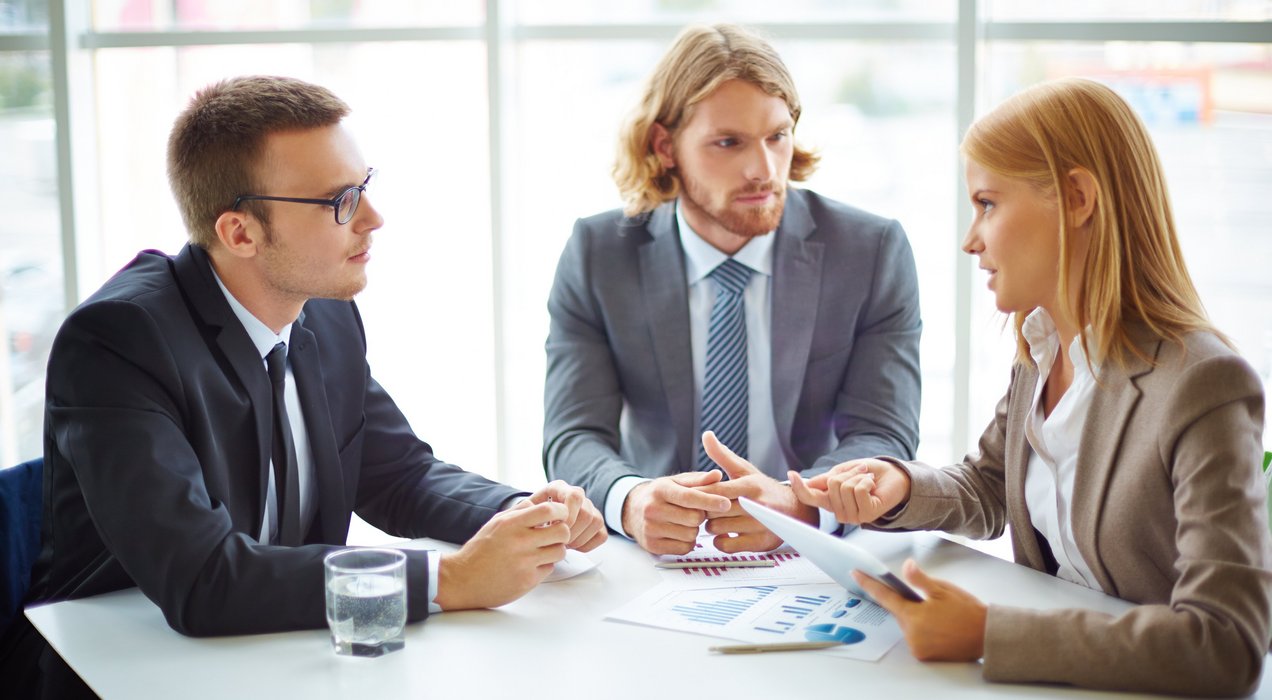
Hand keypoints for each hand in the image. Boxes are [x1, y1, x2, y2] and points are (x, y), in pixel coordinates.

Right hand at [434, 500, 569, 610]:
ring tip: (543, 550)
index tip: (558, 516)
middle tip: (554, 535)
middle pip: (562, 531)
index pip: (549, 510)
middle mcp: (520, 541)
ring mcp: (525, 562)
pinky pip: (550, 568)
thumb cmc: (479, 550)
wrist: (462, 580)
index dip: (560, 512)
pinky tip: (532, 564)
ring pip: (560, 551)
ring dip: (555, 550)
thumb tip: (538, 501)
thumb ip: (518, 511)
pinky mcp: (528, 580)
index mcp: (511, 524)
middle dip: (562, 532)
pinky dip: (544, 565)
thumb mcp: (496, 523)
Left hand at [520, 480, 606, 552]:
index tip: (554, 528)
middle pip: (587, 512)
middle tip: (558, 541)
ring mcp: (588, 508)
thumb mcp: (521, 513)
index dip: (568, 515)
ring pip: (596, 522)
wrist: (530, 527)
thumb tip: (531, 507)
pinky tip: (573, 546)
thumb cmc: (525, 521)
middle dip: (572, 531)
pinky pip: (601, 535)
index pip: (574, 496)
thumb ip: (526, 509)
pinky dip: (587, 544)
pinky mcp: (595, 524)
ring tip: (563, 544)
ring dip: (579, 538)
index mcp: (558, 488)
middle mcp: (576, 495)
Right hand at [622, 471, 730, 554]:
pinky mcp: (652, 545)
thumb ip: (699, 480)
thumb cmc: (660, 494)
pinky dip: (687, 542)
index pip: (689, 497)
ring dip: (694, 530)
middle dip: (700, 516)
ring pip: (690, 535)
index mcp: (660, 490)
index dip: (710, 501)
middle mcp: (652, 509)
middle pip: (693, 518)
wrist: (633, 510)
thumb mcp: (677, 482)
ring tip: (685, 522)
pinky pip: (684, 548)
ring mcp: (650, 529)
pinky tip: (679, 532)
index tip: (726, 503)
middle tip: (695, 511)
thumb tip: (717, 475)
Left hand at [696, 431, 817, 552]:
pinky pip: (725, 545)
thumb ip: (722, 455)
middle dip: (706, 510)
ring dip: (712, 526)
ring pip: (717, 528)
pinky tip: (725, 533)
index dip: (701, 493)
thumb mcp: (745, 470)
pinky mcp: (758, 543)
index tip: (691, 494)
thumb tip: (707, 435)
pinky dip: (720, 541)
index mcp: (750, 485)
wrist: (794, 511)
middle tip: (706, 508)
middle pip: (713, 510)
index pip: (716, 490)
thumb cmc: (763, 490)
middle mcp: (756, 505)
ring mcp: (758, 525)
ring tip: (717, 519)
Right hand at [789, 458, 910, 524]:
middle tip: (860, 472)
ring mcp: (852, 516)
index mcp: (831, 501)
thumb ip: (826, 479)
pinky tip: (873, 485)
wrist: (893, 477)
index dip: (800, 486)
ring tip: (868, 479)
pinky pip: (859, 490)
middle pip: (831, 484)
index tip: (791, 474)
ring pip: (845, 487)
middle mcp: (839, 511)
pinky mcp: (866, 514)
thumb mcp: (843, 472)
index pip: (810, 497)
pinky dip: (867, 481)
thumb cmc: (869, 475)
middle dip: (847, 472)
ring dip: (859, 476)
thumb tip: (806, 482)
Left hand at [853, 559, 986, 661]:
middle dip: (905, 603)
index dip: (868, 583)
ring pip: (906, 625)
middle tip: (925, 599)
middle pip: (898, 612)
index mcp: (913, 615)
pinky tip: (937, 625)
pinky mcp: (924, 655)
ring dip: (914, 617)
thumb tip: (906, 566)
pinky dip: (920, 629)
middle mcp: (911, 634)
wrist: (987, 635)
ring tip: (936, 614)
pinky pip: (915, 637)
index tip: (856, 574)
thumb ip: (919, 579)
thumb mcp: (943, 590)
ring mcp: (917, 646)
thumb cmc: (967, 612)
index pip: (884, 596)